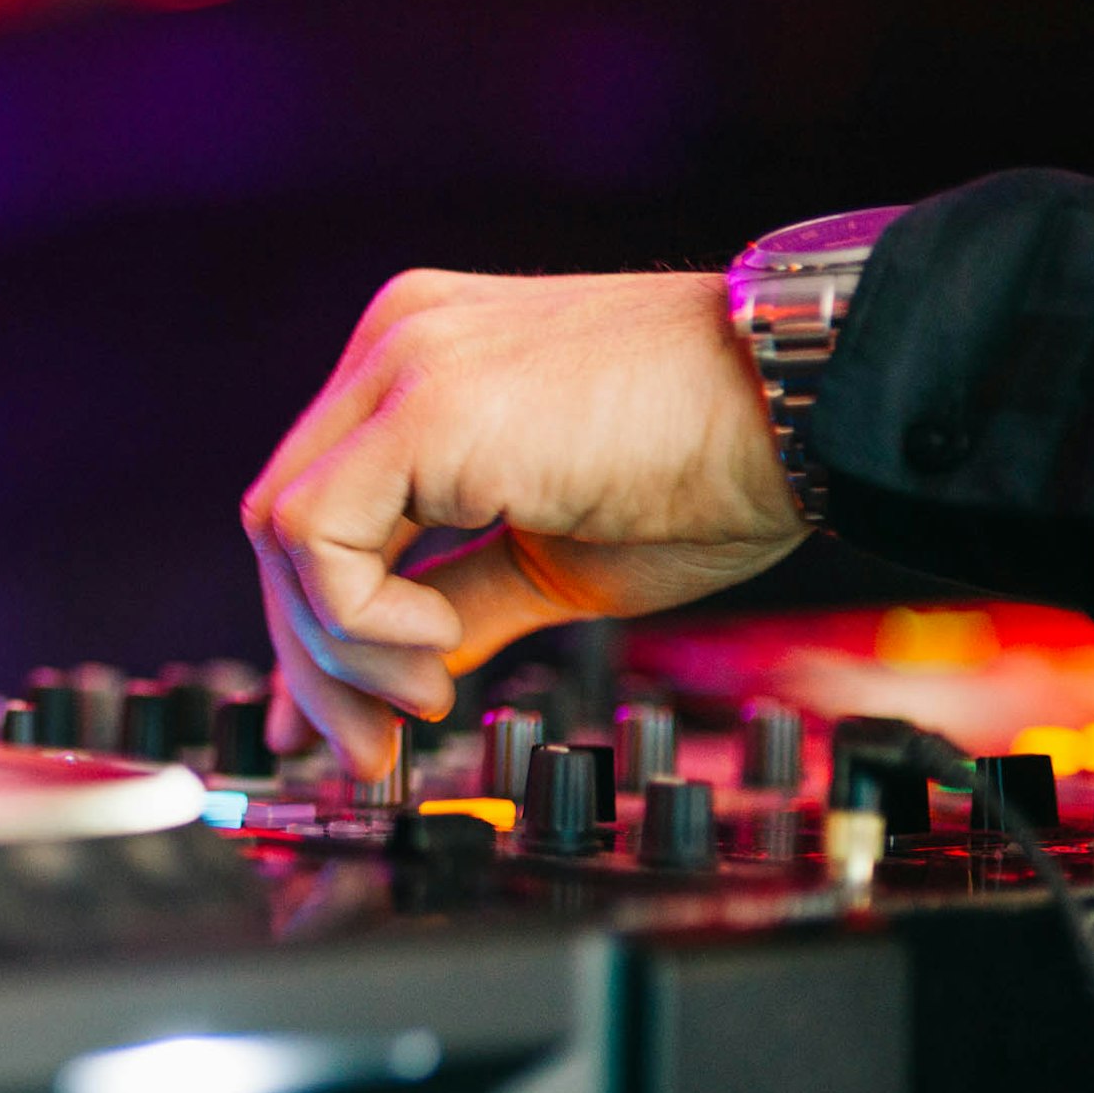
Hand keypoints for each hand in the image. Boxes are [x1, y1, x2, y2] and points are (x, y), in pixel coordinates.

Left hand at [239, 269, 808, 775]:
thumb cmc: (718, 468)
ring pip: (282, 528)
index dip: (313, 621)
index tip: (338, 718)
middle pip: (284, 520)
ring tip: (428, 694)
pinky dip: (356, 615)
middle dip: (312, 655)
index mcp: (424, 366)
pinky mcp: (424, 403)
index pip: (320, 504)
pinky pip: (316, 531)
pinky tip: (437, 643)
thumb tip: (391, 679)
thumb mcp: (553, 560)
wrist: (812, 407)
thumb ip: (456, 603)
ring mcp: (403, 360)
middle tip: (367, 748)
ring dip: (336, 646)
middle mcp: (398, 344)